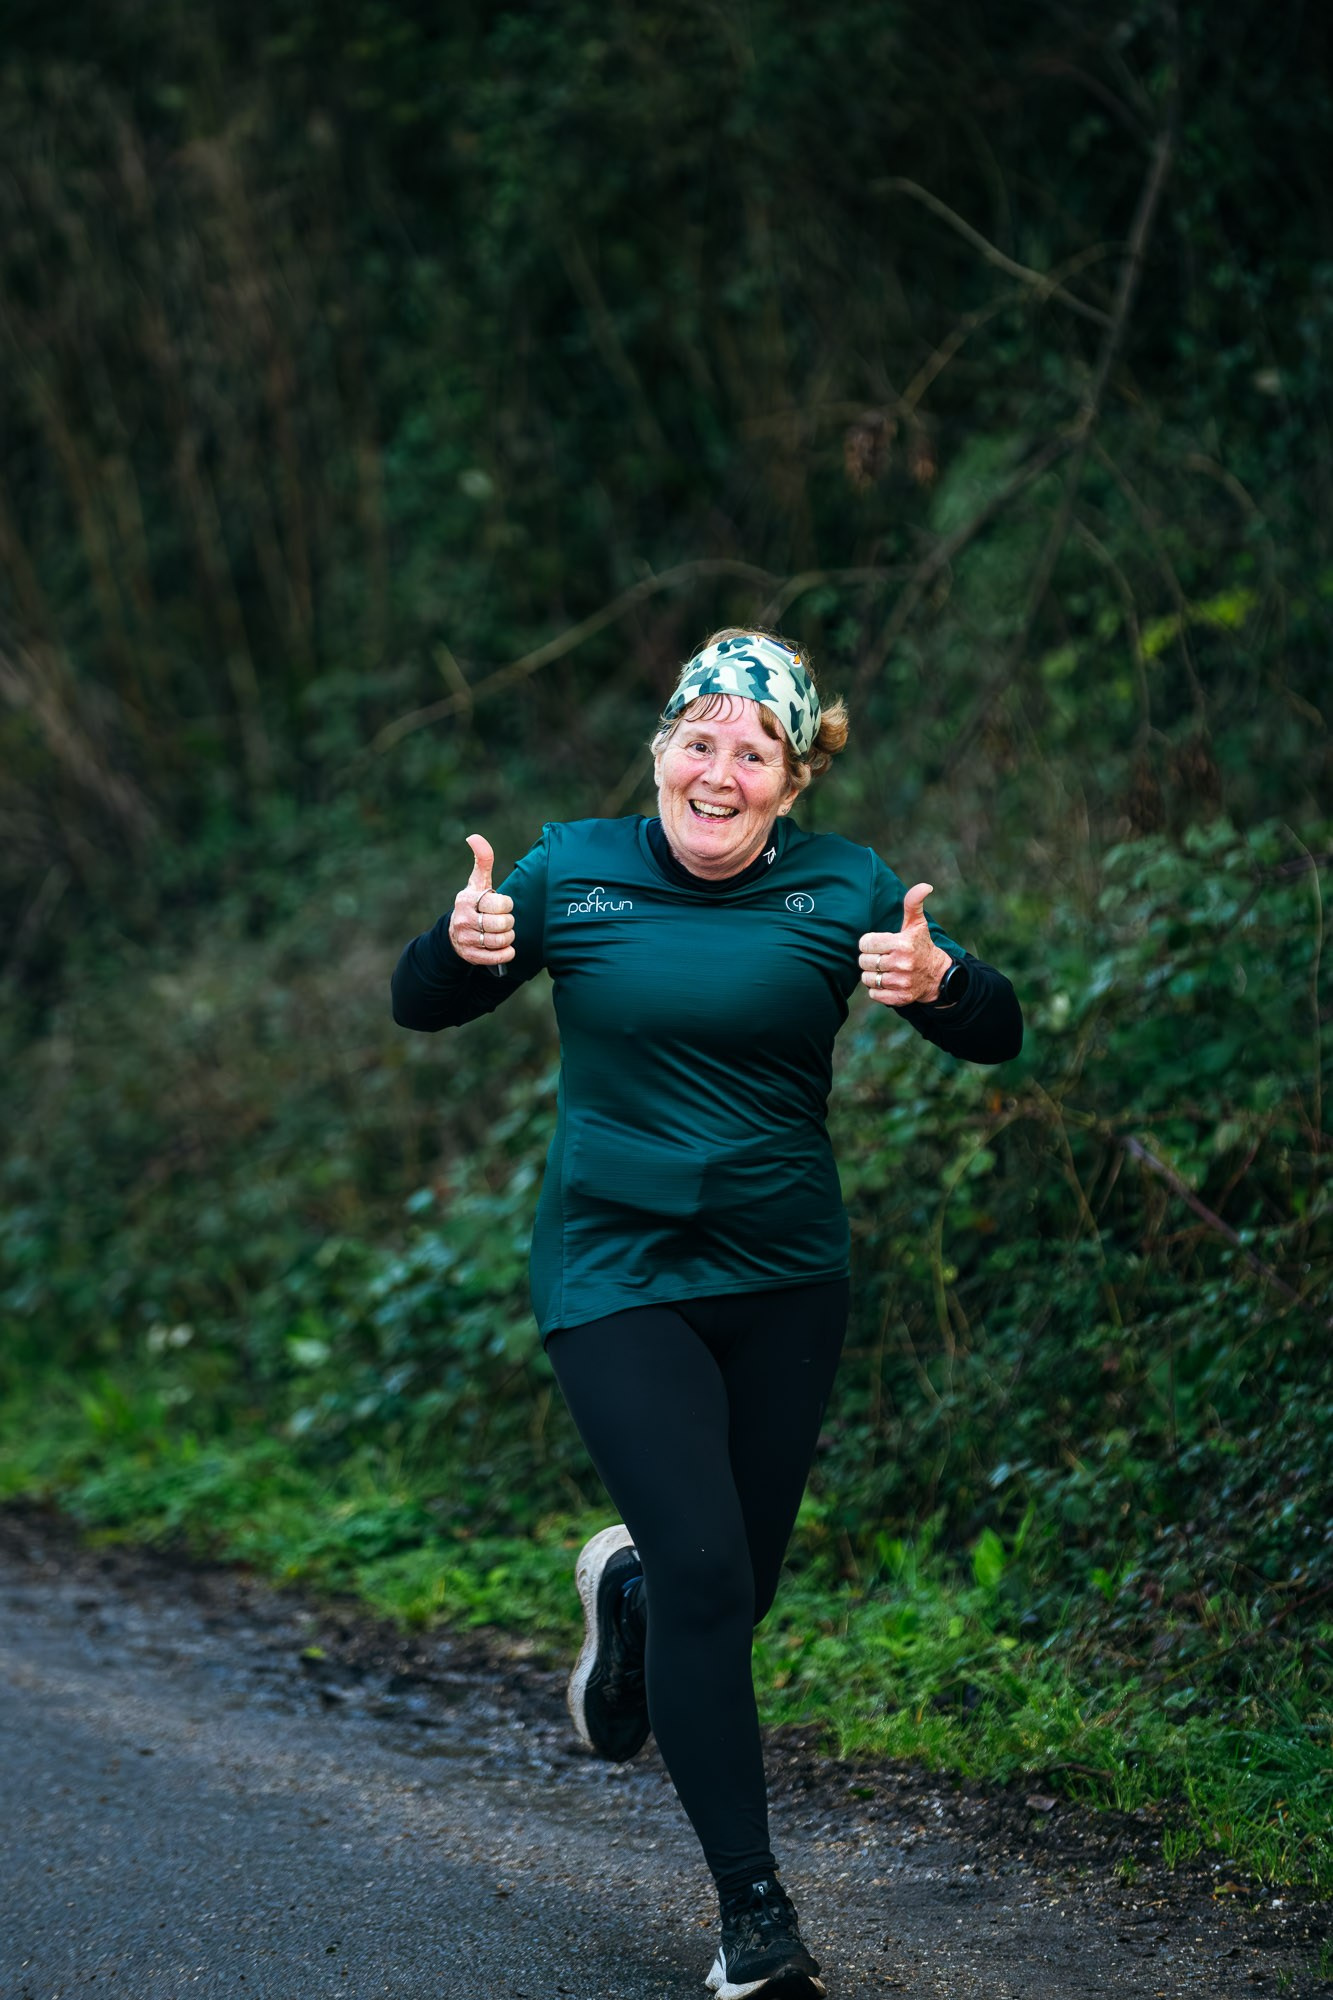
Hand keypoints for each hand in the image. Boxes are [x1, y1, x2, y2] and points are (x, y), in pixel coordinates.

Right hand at [447, 834, 515, 965]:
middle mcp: (464, 919)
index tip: (502, 904)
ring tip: (503, 932)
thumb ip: (482, 860)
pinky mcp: (471, 956)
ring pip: (501, 940)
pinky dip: (506, 953)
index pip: (500, 903)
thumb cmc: (474, 903)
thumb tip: (474, 837)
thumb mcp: (477, 882)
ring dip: (508, 937)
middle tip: (504, 920)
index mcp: (467, 899)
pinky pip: (497, 957)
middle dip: (508, 922)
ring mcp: (466, 939)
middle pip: (502, 924)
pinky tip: (506, 948)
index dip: (507, 904)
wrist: (455, 933)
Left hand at [858, 881, 952, 1006]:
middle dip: (869, 959)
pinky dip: (877, 990)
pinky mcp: (900, 998)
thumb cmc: (922, 946)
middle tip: (882, 957)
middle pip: (864, 961)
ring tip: (884, 969)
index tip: (879, 944)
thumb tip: (925, 886)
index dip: (869, 943)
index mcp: (902, 944)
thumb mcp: (917, 924)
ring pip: (867, 978)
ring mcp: (901, 982)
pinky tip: (888, 982)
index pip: (865, 943)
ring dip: (872, 975)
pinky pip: (874, 995)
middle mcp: (902, 963)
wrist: (938, 976)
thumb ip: (913, 903)